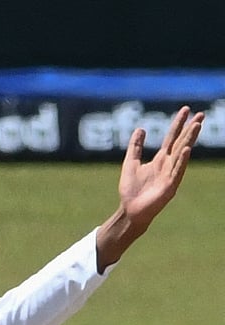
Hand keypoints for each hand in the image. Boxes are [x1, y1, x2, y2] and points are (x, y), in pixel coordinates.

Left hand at [96, 105, 203, 268]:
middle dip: (190, 128)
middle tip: (200, 114)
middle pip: (181, 142)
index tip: (186, 109)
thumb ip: (135, 147)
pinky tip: (186, 150)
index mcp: (160, 159)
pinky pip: (177, 171)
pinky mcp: (170, 186)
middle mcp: (168, 165)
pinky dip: (181, 160)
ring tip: (197, 125)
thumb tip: (140, 128)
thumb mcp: (130, 163)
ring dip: (190, 139)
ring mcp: (171, 175)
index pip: (172, 137)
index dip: (178, 123)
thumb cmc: (131, 190)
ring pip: (182, 153)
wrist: (129, 210)